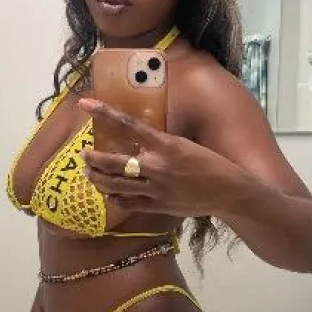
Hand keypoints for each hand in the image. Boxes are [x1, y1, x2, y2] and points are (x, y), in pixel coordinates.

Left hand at [79, 98, 236, 218]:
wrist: (228, 192)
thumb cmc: (210, 163)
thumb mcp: (184, 144)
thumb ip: (160, 143)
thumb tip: (138, 137)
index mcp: (165, 145)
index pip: (128, 125)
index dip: (104, 113)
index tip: (85, 105)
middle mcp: (157, 167)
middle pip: (113, 162)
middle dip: (92, 158)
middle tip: (83, 154)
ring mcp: (155, 189)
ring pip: (115, 185)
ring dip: (97, 179)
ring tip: (89, 173)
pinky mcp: (157, 206)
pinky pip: (127, 203)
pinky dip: (115, 198)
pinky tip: (109, 194)